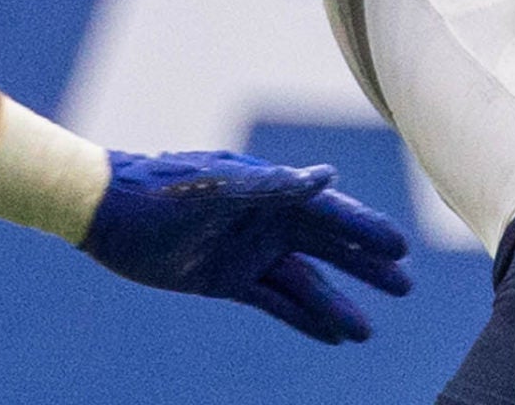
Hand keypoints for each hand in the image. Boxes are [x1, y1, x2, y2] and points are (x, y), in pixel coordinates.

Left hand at [80, 151, 412, 343]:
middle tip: (406, 286)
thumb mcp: (218, 188)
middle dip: (365, 266)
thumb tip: (327, 177)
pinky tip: (331, 336)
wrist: (108, 211)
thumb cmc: (162, 190)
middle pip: (327, 246)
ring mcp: (248, 250)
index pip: (329, 213)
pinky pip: (274, 301)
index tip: (401, 249)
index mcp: (270, 190)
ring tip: (366, 332)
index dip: (365, 230)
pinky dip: (301, 317)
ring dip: (335, 303)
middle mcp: (266, 219)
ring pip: (304, 281)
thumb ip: (273, 186)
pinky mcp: (227, 278)